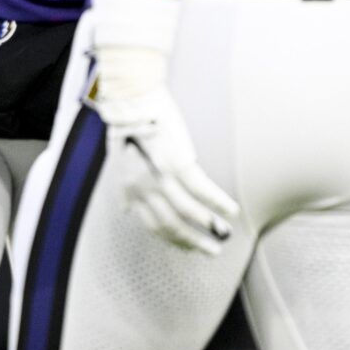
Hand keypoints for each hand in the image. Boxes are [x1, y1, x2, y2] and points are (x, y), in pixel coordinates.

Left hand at [93, 83, 237, 254]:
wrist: (132, 99)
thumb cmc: (128, 127)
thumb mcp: (118, 164)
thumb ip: (125, 188)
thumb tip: (126, 209)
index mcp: (128, 189)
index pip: (152, 225)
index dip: (173, 240)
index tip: (189, 248)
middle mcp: (141, 187)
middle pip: (171, 225)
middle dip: (194, 241)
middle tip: (212, 250)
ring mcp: (159, 176)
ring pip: (188, 212)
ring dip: (210, 226)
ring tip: (224, 233)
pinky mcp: (177, 161)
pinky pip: (202, 189)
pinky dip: (218, 202)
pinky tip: (231, 209)